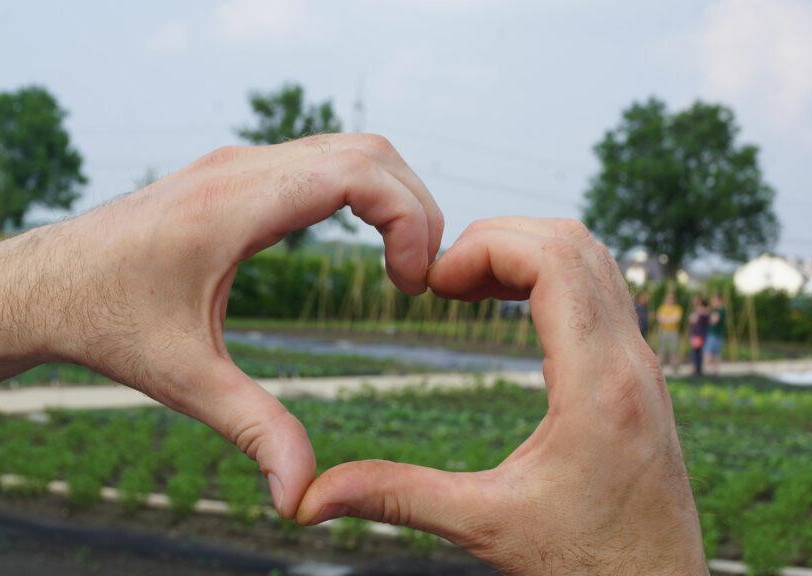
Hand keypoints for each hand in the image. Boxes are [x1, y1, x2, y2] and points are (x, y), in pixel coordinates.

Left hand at [8, 134, 443, 518]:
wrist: (39, 285)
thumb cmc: (102, 322)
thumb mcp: (183, 379)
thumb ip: (252, 431)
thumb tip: (302, 498)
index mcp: (234, 206)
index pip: (359, 172)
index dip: (410, 217)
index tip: (411, 282)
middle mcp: (240, 170)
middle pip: (368, 151)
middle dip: (415, 208)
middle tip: (417, 279)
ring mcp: (235, 166)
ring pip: (347, 149)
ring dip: (390, 197)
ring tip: (401, 266)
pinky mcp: (231, 175)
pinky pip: (319, 160)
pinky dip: (360, 192)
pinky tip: (363, 245)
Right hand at [295, 218, 707, 574]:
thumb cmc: (587, 565)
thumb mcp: (484, 526)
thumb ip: (398, 498)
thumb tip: (311, 499)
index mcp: (598, 386)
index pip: (556, 261)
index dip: (485, 249)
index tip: (434, 284)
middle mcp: (632, 362)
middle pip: (574, 241)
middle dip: (496, 240)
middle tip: (440, 280)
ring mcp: (643, 365)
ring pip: (593, 259)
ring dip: (525, 252)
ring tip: (464, 286)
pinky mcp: (640, 374)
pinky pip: (600, 289)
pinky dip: (550, 275)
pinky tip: (505, 308)